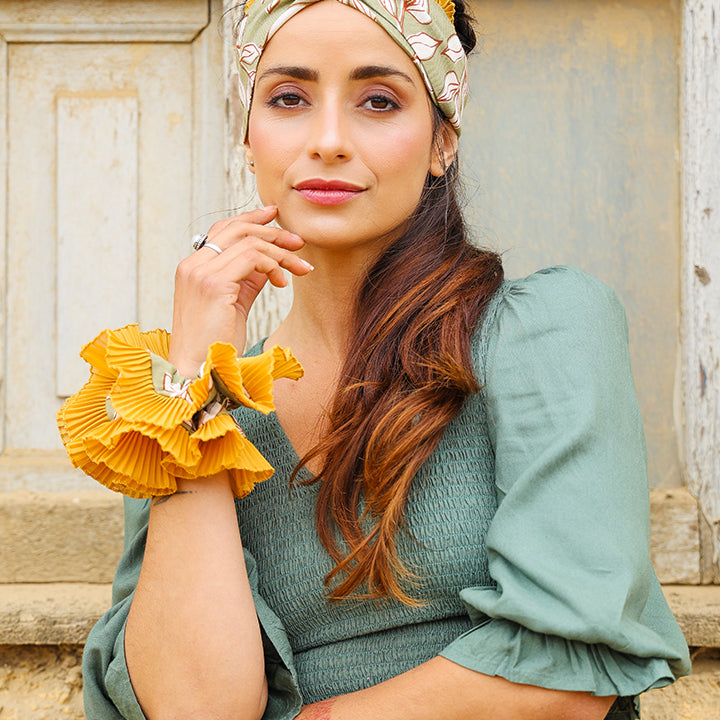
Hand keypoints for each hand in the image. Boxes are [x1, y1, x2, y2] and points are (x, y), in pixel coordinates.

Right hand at [168, 205, 310, 375]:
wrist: (199, 372)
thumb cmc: (216, 345)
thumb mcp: (234, 303)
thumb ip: (247, 279)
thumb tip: (270, 263)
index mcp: (192, 268)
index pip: (223, 229)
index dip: (250, 218)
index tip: (275, 216)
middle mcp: (192, 265)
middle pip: (237, 228)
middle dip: (273, 231)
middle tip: (299, 243)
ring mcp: (200, 273)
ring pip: (250, 242)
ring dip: (281, 252)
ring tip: (300, 268)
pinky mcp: (214, 285)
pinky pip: (253, 258)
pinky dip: (274, 265)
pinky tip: (283, 282)